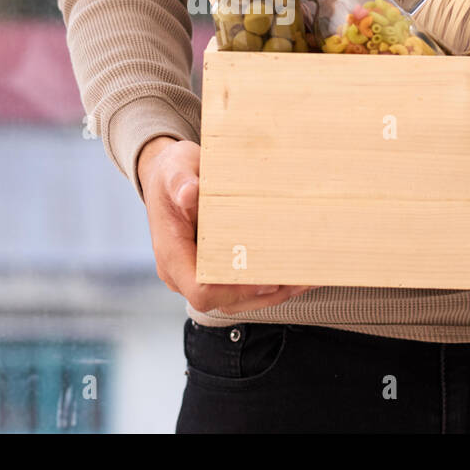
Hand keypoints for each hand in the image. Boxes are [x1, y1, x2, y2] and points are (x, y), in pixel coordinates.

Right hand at [137, 136, 312, 313]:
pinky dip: (267, 283)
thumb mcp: (175, 168)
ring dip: (271, 292)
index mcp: (171, 253)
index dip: (235, 290)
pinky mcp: (211, 269)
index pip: (201, 291)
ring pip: (236, 299)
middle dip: (264, 293)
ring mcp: (196, 273)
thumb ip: (180, 182)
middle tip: (298, 279)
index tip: (266, 278)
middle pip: (225, 300)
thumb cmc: (171, 172)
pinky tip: (294, 274)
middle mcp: (181, 271)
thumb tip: (189, 193)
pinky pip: (238, 286)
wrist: (165, 175)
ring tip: (304, 279)